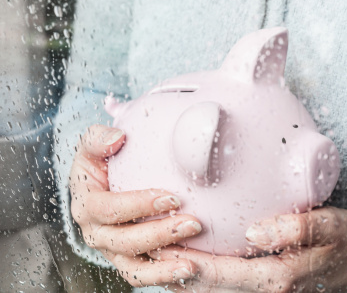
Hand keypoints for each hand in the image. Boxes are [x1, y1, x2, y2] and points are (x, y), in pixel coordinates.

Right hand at [69, 124, 201, 286]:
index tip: (172, 196)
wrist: (103, 184)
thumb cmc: (101, 163)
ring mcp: (113, 251)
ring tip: (192, 263)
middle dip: (159, 234)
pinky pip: (145, 276)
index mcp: (87, 205)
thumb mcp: (92, 147)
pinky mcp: (129, 261)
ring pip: (134, 268)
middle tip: (193, 223)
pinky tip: (190, 269)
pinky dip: (165, 277)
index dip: (139, 205)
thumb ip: (98, 138)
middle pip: (125, 242)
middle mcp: (97, 233)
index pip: (110, 209)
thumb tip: (117, 137)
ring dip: (164, 267)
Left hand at [149, 207, 346, 291]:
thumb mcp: (331, 227)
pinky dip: (203, 281)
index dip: (189, 263)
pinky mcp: (267, 289)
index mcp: (277, 278)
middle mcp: (267, 292)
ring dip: (185, 279)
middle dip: (176, 273)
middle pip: (210, 289)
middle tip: (147, 251)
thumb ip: (296, 228)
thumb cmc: (345, 240)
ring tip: (157, 258)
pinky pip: (228, 289)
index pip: (222, 274)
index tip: (161, 247)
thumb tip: (255, 233)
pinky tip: (189, 265)